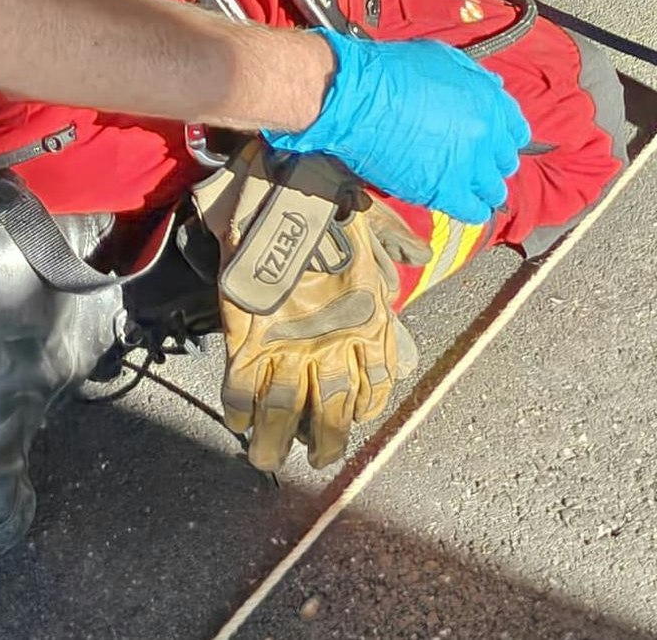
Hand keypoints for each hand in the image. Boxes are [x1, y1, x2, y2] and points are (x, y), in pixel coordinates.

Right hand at [208, 182, 425, 471]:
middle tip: (320, 460)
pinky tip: (236, 422)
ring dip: (275, 442)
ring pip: (284, 413)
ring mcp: (289, 346)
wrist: (285, 194)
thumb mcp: (374, 224)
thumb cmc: (332, 205)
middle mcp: (333, 344)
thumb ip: (396, 245)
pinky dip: (237, 411)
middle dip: (327, 442)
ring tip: (268, 461)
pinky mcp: (247, 341)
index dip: (369, 406)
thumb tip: (421, 257)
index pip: (378, 381)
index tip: (359, 416)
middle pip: (334, 411)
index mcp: (369, 320)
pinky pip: (241, 390)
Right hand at [271, 34, 530, 224]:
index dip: (502, 138)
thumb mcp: (444, 59)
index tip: (491, 144)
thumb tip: (495, 90)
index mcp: (490, 101)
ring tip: (462, 186)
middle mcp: (487, 135)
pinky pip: (473, 212)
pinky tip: (456, 202)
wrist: (359, 99)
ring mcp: (468, 165)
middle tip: (470, 163)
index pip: (516, 130)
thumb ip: (475, 79)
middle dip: (490, 163)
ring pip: (494, 191)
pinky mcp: (445, 191)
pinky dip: (468, 209)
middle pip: (506, 162)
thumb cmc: (392, 72)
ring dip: (481, 189)